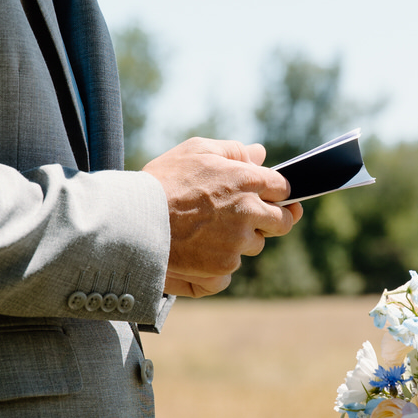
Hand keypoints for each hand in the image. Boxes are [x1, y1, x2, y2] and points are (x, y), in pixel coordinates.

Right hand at [144, 138, 302, 297]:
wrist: (134, 221)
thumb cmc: (162, 181)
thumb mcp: (196, 151)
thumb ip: (233, 151)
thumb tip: (260, 153)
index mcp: (246, 180)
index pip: (283, 188)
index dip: (276, 192)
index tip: (268, 196)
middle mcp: (248, 211)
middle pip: (282, 222)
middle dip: (271, 219)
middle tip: (252, 218)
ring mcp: (237, 241)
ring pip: (255, 244)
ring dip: (241, 239)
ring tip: (210, 231)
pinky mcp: (224, 266)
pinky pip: (233, 265)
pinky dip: (221, 259)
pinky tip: (199, 248)